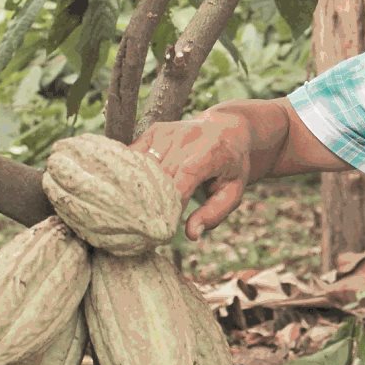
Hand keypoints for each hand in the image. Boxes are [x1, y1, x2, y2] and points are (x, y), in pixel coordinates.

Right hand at [130, 111, 250, 240]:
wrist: (226, 129)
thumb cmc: (230, 167)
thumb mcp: (233, 192)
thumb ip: (214, 213)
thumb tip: (191, 235)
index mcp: (211, 152)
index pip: (185, 178)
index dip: (172, 202)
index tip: (166, 225)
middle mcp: (187, 138)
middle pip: (160, 174)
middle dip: (153, 201)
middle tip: (148, 225)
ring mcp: (168, 132)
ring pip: (143, 164)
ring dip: (138, 188)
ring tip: (135, 210)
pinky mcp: (153, 131)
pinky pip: (134, 154)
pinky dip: (131, 172)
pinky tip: (130, 189)